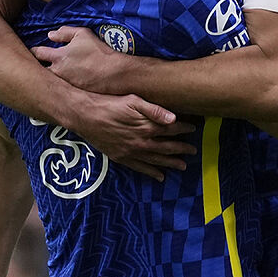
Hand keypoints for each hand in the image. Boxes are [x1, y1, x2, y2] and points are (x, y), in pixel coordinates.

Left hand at [31, 26, 127, 93]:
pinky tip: (64, 84)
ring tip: (49, 76)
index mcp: (58, 57)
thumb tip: (50, 35)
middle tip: (37, 65)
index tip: (33, 51)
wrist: (113, 74)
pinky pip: (61, 90)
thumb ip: (64, 33)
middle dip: (37, 68)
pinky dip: (60, 87)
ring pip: (50, 81)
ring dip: (49, 78)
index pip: (38, 53)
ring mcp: (64, 85)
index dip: (34, 51)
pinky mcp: (72, 94)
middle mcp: (57, 73)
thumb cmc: (98, 52)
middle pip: (39, 71)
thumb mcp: (82, 34)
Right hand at [66, 93, 195, 179]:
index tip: (193, 128)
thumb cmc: (108, 104)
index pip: (171, 129)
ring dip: (170, 163)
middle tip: (193, 151)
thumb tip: (173, 118)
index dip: (184, 129)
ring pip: (156, 160)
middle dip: (182, 149)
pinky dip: (151, 172)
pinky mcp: (121, 157)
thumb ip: (153, 110)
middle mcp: (141, 142)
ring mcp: (131, 152)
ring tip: (182, 166)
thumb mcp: (132, 100)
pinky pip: (140, 168)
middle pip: (166, 147)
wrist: (85, 116)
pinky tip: (160, 176)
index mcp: (146, 127)